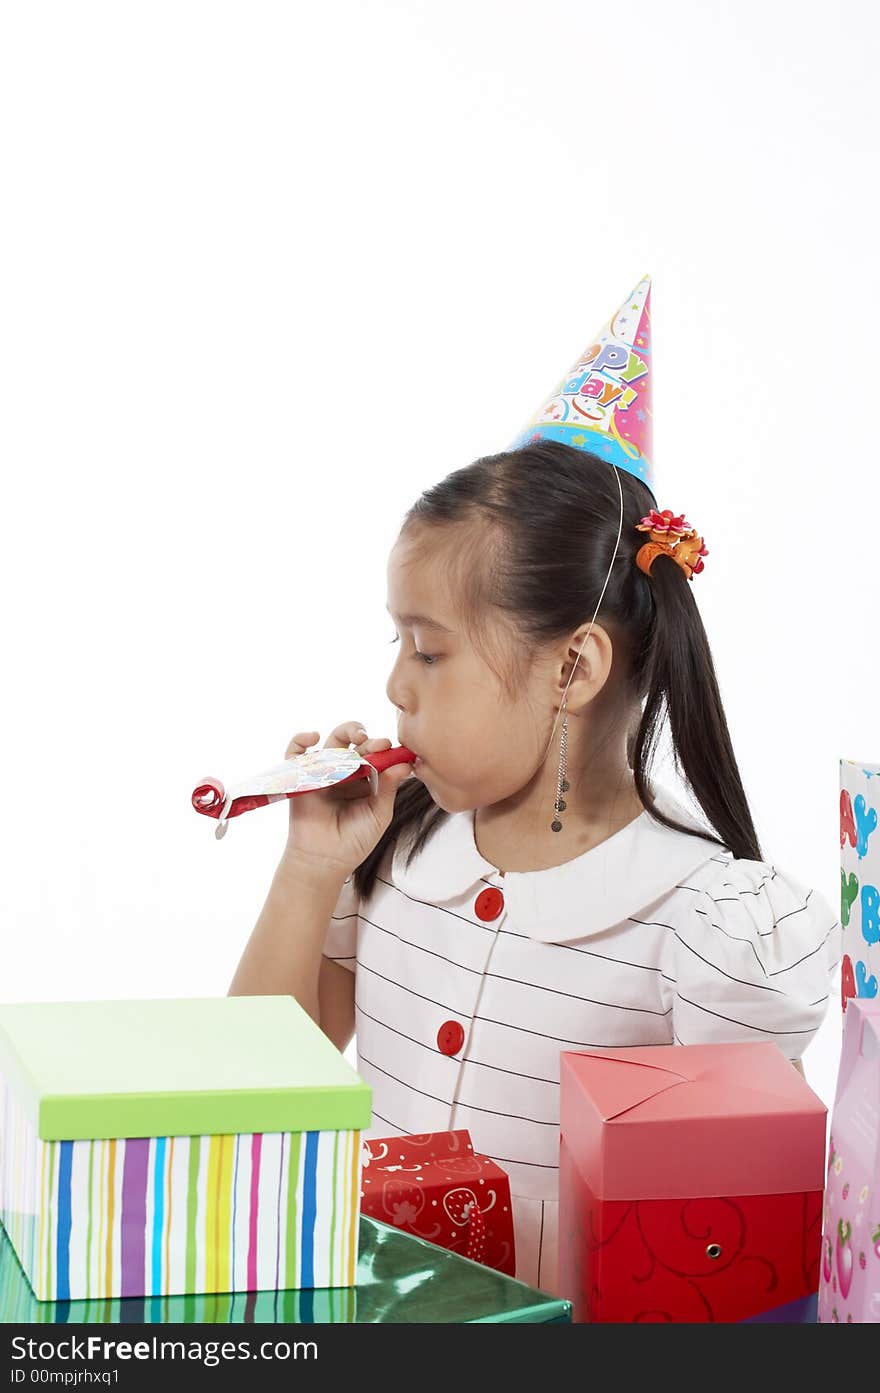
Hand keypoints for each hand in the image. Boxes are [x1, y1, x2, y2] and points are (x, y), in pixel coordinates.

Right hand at [282, 721, 414, 878]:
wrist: (325, 860)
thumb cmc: (354, 841)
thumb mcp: (378, 814)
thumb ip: (389, 788)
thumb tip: (405, 763)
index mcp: (365, 781)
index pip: (375, 756)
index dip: (384, 749)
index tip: (392, 748)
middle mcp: (345, 773)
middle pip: (355, 744)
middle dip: (368, 738)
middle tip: (378, 744)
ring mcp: (323, 774)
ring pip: (332, 742)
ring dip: (345, 732)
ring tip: (358, 735)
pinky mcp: (300, 777)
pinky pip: (296, 753)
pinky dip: (300, 740)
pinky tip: (313, 736)